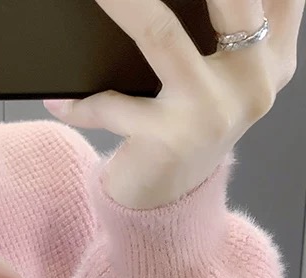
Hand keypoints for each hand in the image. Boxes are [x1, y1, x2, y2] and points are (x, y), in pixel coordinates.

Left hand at [43, 0, 303, 208]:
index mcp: (273, 54)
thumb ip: (229, 25)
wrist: (169, 202)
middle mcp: (254, 80)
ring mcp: (212, 110)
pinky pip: (113, 104)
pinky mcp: (169, 138)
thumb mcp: (224, 75)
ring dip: (123, 5)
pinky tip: (59, 101)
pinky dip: (81, 104)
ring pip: (161, 34)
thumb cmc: (187, 127)